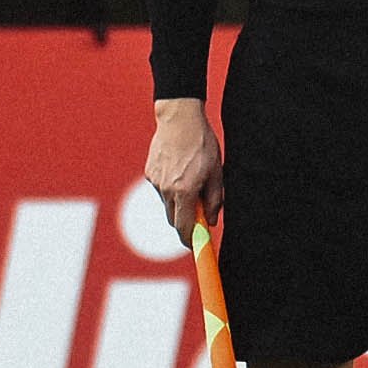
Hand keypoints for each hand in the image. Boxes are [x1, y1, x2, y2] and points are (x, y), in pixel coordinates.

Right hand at [146, 98, 223, 233]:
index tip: (196, 247)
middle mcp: (166, 189)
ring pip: (168, 203)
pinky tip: (181, 170)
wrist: (179, 119)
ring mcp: (155, 181)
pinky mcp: (150, 173)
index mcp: (184, 190)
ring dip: (180, 203)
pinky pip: (161, 189)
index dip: (190, 240)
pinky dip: (172, 189)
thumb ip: (215, 199)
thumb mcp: (217, 172)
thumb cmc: (203, 144)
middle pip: (174, 219)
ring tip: (193, 180)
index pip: (184, 226)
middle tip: (201, 217)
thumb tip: (212, 221)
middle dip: (186, 222)